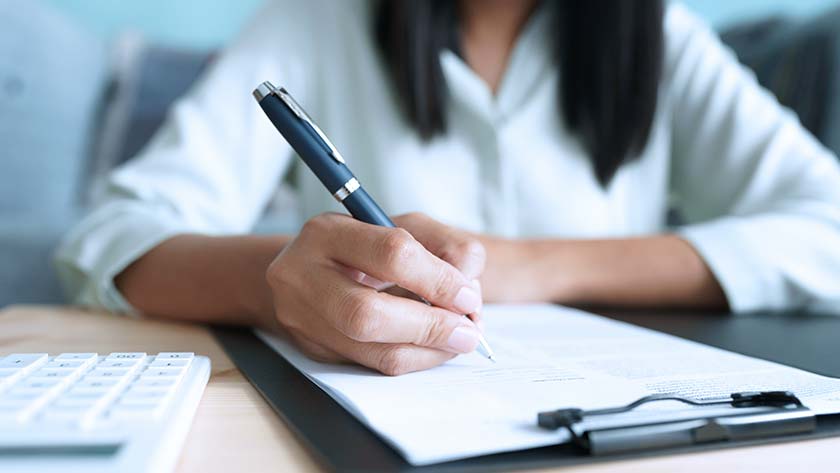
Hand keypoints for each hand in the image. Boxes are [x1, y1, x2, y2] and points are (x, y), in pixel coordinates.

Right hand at [265, 212, 485, 374]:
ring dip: (427, 351)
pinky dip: (412, 359)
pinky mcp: (312, 350)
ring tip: (458, 341)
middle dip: (430, 327)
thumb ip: (448, 247)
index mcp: (327, 232)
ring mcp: (302, 318)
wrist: (314, 270)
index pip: (391, 254)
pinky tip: (432, 347)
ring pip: (371, 350)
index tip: (468, 297)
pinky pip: (371, 365)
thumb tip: (467, 290)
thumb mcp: (410, 228)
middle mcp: (302, 275)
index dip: (438, 280)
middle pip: (367, 313)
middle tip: (468, 332)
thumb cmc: (371, 246)